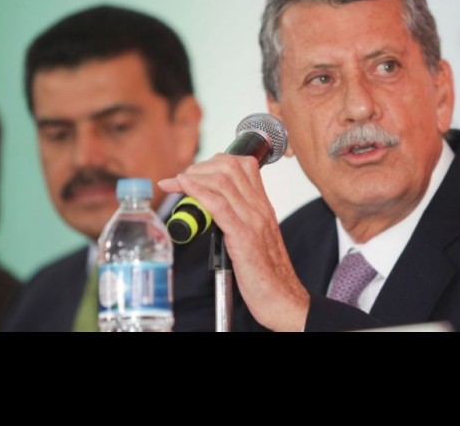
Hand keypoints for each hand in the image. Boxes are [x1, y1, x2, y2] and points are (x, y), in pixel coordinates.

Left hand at [159, 154, 309, 330]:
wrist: (283, 298)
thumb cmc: (267, 274)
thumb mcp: (255, 238)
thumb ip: (239, 220)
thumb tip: (209, 211)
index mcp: (263, 206)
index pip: (244, 165)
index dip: (214, 162)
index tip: (195, 173)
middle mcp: (259, 208)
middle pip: (230, 167)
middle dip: (200, 167)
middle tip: (181, 180)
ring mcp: (252, 221)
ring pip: (223, 181)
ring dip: (193, 177)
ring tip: (176, 185)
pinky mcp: (244, 238)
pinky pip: (219, 206)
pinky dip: (198, 192)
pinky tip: (183, 187)